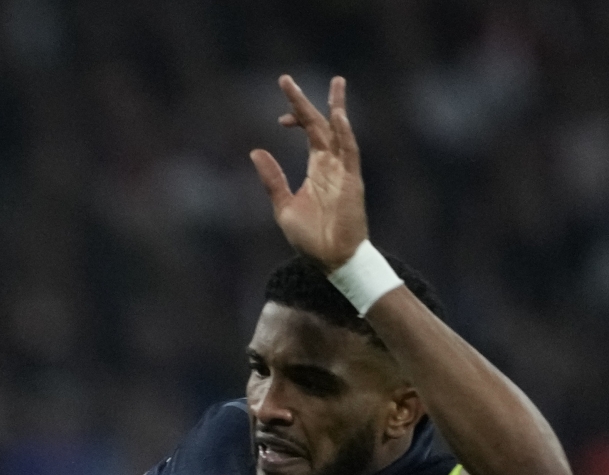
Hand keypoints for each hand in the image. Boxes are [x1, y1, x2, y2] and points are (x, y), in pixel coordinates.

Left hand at [249, 74, 367, 267]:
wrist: (332, 260)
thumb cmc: (310, 238)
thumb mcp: (283, 206)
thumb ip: (272, 179)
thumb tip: (256, 151)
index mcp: (317, 168)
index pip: (309, 133)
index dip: (295, 118)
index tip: (280, 116)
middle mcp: (331, 164)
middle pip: (320, 125)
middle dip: (305, 103)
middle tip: (287, 80)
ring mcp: (344, 170)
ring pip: (339, 131)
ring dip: (336, 107)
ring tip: (335, 82)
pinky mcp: (352, 181)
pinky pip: (350, 152)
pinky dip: (345, 134)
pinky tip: (338, 116)